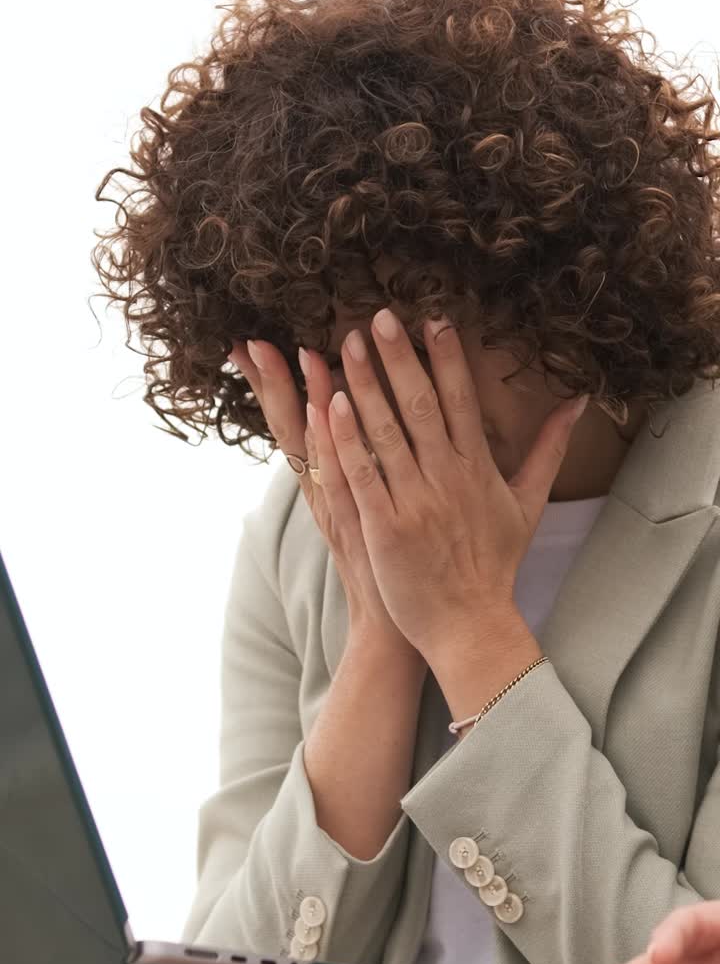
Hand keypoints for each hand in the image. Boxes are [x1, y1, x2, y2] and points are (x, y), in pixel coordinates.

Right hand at [229, 336, 424, 667]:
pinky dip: (328, 442)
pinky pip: (341, 471)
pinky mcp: (360, 518)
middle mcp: (323, 489)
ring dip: (306, 396)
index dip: (273, 383)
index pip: (293, 420)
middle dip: (272, 382)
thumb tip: (356, 421)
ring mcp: (339, 504)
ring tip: (298, 351)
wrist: (395, 624)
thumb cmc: (387, 563)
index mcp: (326, 482)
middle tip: (252, 338)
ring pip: (315, 443)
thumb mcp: (364, 511)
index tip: (251, 342)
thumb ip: (359, 465)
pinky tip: (320, 408)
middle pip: (290, 426)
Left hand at [320, 308, 587, 660]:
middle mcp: (448, 478)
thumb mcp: (529, 503)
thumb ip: (549, 448)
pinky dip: (345, 438)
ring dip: (364, 385)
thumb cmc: (494, 563)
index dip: (447, 358)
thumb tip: (579, 401)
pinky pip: (362, 473)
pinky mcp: (386, 526)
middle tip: (377, 317)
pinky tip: (329, 405)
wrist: (470, 625)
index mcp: (478, 467)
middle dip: (399, 357)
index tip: (433, 319)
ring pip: (386, 432)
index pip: (462, 399)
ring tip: (344, 345)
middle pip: (420, 405)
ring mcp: (415, 501)